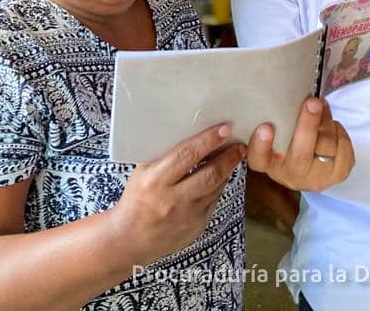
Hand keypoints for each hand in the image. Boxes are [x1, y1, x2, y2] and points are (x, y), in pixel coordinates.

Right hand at [113, 124, 245, 265]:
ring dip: (227, 171)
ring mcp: (187, 216)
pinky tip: (219, 178)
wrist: (130, 240)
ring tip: (234, 157)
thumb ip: (164, 156)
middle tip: (239, 145)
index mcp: (155, 181)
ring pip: (216, 188)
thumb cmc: (136, 200)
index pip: (187, 155)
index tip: (224, 130)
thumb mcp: (142, 173)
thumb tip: (192, 133)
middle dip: (228, 157)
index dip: (208, 141)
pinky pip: (213, 202)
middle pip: (210, 174)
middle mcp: (173, 200)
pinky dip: (218, 188)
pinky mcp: (197, 227)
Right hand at [248, 98, 353, 191]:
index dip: (261, 145)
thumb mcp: (277, 132)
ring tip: (322, 107)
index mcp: (268, 164)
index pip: (258, 159)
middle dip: (308, 126)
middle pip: (300, 155)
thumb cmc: (289, 141)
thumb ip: (279, 120)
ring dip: (327, 123)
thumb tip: (297, 95)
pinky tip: (333, 126)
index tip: (265, 127)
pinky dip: (341, 133)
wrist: (309, 167)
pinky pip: (344, 152)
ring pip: (325, 150)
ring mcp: (314, 180)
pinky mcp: (336, 177)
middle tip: (312, 102)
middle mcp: (290, 176)